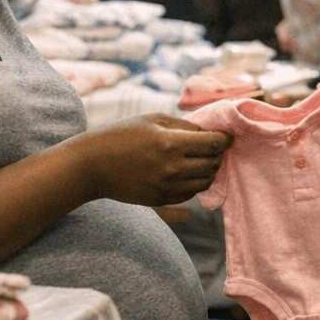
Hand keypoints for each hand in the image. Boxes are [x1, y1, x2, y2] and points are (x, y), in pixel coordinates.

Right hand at [84, 114, 231, 205]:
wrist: (92, 165)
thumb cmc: (120, 135)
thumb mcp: (152, 120)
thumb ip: (184, 125)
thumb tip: (208, 132)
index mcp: (170, 143)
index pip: (213, 144)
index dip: (225, 139)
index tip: (228, 136)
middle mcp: (172, 168)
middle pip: (212, 164)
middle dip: (218, 154)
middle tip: (215, 146)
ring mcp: (166, 186)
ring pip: (205, 182)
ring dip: (210, 170)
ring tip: (203, 159)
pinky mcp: (160, 199)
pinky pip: (190, 194)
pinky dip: (195, 182)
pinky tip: (188, 172)